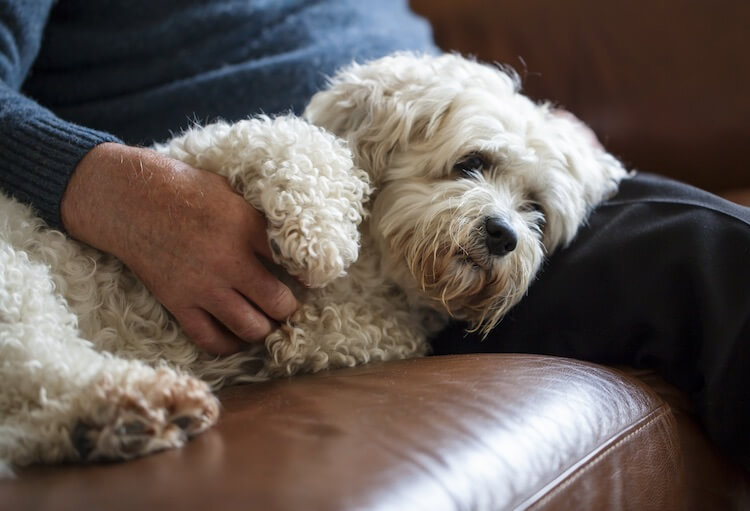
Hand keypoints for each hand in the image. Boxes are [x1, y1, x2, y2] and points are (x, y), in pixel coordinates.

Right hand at [61, 142, 296, 354]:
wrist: (131, 199)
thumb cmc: (185, 189)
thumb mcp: (232, 194)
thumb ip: (258, 222)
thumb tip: (289, 244)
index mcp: (247, 229)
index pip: (294, 263)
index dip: (308, 274)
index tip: (309, 279)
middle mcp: (230, 262)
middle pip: (279, 304)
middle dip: (289, 308)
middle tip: (287, 305)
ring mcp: (203, 286)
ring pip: (251, 328)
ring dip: (265, 328)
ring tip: (266, 321)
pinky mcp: (179, 303)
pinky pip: (211, 340)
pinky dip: (229, 344)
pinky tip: (236, 335)